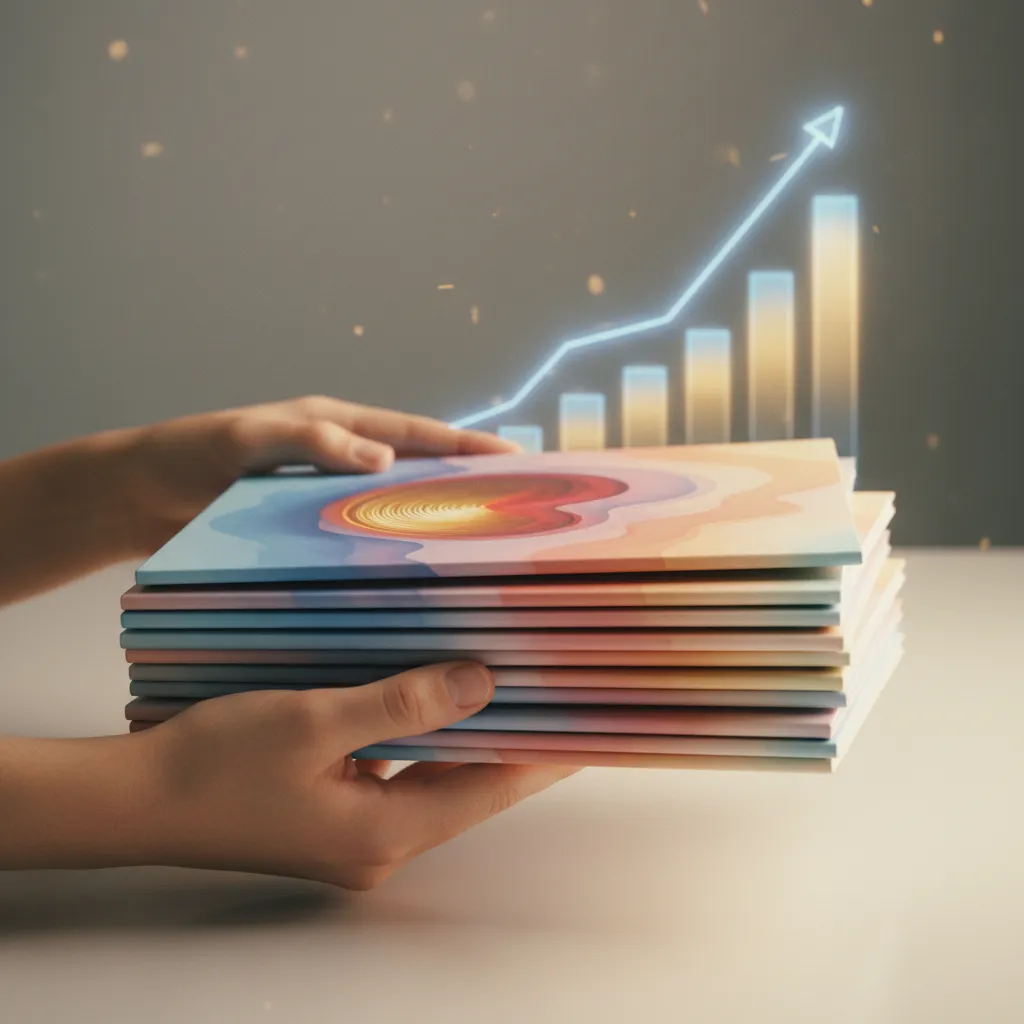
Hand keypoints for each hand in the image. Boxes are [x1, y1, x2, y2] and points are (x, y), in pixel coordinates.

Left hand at [128, 395, 517, 550]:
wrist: (139, 493)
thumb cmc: (191, 454)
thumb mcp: (248, 439)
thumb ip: (311, 441)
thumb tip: (385, 458)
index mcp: (335, 425)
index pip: (414, 433)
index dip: (465, 446)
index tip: (515, 460)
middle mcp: (338, 458)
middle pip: (416, 470)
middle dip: (463, 484)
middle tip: (513, 510)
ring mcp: (324, 495)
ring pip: (392, 507)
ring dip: (430, 522)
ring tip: (477, 550)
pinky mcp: (307, 529)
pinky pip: (360, 537)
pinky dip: (390, 549)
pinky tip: (411, 578)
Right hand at [134, 662, 576, 887]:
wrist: (137, 801)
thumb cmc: (216, 764)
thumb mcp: (314, 721)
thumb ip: (402, 703)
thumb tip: (480, 684)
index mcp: (386, 830)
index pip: (492, 787)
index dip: (544, 752)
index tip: (588, 718)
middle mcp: (382, 842)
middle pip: (471, 786)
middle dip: (513, 737)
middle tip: (554, 688)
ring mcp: (357, 832)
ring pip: (436, 777)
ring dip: (468, 734)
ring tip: (509, 684)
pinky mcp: (334, 813)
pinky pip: (399, 773)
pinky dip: (423, 738)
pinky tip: (432, 697)